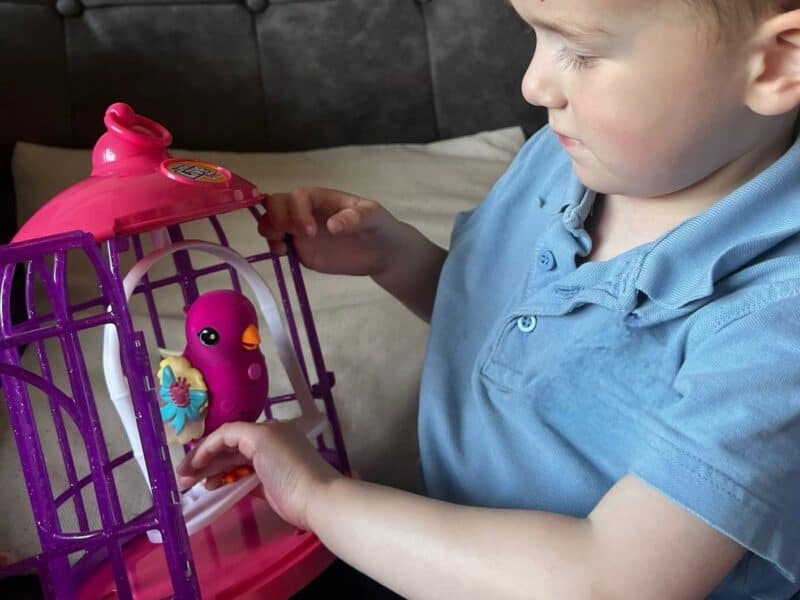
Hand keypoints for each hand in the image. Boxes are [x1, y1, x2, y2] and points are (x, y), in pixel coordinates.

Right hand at [176, 420, 342, 529]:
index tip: (186, 466)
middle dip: (204, 461)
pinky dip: (225, 481)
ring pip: (232, 464)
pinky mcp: (267, 485)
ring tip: (193, 485)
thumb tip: (218, 440)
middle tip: (182, 478)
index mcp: (266, 429)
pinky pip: (240, 478)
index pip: (228, 433)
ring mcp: (267, 465)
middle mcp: (266, 443)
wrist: (314, 498)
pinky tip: (211, 487)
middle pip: (228, 449)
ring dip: (212, 472)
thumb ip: (235, 434)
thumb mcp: (260, 439)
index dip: (204, 448)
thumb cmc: (287, 466)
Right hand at [258, 188, 402, 276]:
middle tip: (285, 237)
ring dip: (269, 232)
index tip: (310, 232)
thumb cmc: (378, 227)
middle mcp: (305, 211)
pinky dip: (274, 248)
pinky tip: (284, 255)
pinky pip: (278, 245)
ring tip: (282, 248)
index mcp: (320, 198)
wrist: (382, 252)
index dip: (296, 212)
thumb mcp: (374, 217)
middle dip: (275, 219)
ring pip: (272, 223)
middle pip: (276, 205)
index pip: (296, 197)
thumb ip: (355, 218)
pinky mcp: (301, 250)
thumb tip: (332, 226)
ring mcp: (301, 231)